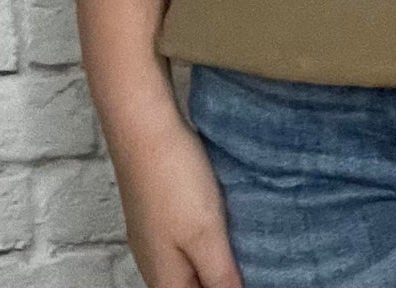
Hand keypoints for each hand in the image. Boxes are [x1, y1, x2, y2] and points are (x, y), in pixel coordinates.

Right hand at [103, 100, 244, 287]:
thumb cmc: (174, 180)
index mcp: (165, 280)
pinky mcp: (156, 210)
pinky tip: (222, 220)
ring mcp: (151, 235)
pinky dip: (204, 239)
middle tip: (253, 260)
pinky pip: (183, 240)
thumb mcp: (206, 235)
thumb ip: (220, 277)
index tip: (250, 272)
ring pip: (187, 264)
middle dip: (220, 278)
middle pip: (191, 286)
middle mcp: (153, 263)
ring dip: (213, 261)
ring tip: (244, 244)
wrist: (142, 124)